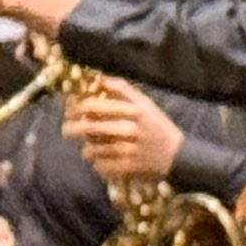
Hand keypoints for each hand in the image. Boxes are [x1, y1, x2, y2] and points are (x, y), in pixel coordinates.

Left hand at [59, 80, 181, 181]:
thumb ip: (124, 90)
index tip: (69, 110)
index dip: (78, 108)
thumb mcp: (146, 105)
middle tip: (67, 130)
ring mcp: (130, 149)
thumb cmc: (158, 128)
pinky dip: (97, 163)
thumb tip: (100, 77)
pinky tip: (99, 161)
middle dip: (74, 129)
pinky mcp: (129, 168)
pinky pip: (103, 165)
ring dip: (86, 148)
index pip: (96, 106)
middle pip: (91, 127)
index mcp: (135, 110)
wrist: (178, 157)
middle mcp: (132, 129)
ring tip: (86, 148)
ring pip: (94, 148)